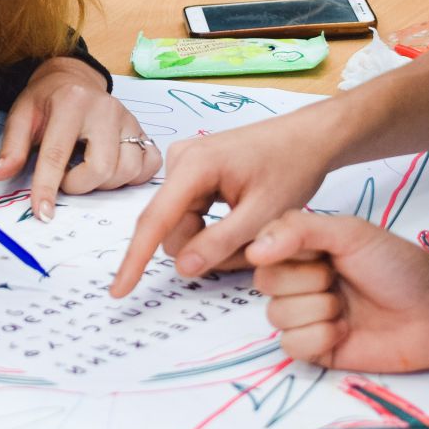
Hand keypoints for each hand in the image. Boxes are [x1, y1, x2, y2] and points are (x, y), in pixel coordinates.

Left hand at [0, 57, 160, 220]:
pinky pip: (149, 166)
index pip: (58, 154)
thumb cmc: (46, 100)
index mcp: (71, 102)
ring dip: (104, 184)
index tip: (43, 213)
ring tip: (86, 171)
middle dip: (80, 186)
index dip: (48, 188)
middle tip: (66, 178)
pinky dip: (133, 176)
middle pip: (101, 168)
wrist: (73, 78)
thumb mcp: (22, 115)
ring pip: (127, 171)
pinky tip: (113, 169)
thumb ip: (12, 146)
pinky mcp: (143, 131)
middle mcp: (106, 109)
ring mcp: (129, 120)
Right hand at [110, 110, 334, 295]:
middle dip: (205, 248)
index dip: (135, 259)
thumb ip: (221, 242)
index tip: (119, 290)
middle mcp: (180, 161)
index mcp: (194, 165)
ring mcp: (184, 165)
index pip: (155, 220)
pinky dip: (215, 227)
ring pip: (183, 226)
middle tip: (251, 244)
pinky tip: (243, 217)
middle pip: (172, 228)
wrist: (309, 138)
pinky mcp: (192, 173)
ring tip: (253, 229)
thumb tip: (182, 267)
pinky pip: (190, 215)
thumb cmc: (292, 168)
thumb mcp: (263, 214)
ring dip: (214, 240)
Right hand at [244, 210, 428, 372]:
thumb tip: (253, 250)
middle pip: (265, 284)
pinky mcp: (317, 350)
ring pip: (276, 317)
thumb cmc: (400, 266)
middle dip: (306, 283)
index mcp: (305, 251)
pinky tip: (345, 332)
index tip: (322, 254)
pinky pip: (290, 347)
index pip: (264, 251)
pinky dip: (318, 338)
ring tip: (347, 309)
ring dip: (317, 311)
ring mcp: (308, 317)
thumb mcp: (350, 233)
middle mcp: (301, 282)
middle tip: (339, 281)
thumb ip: (299, 230)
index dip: (290, 254)